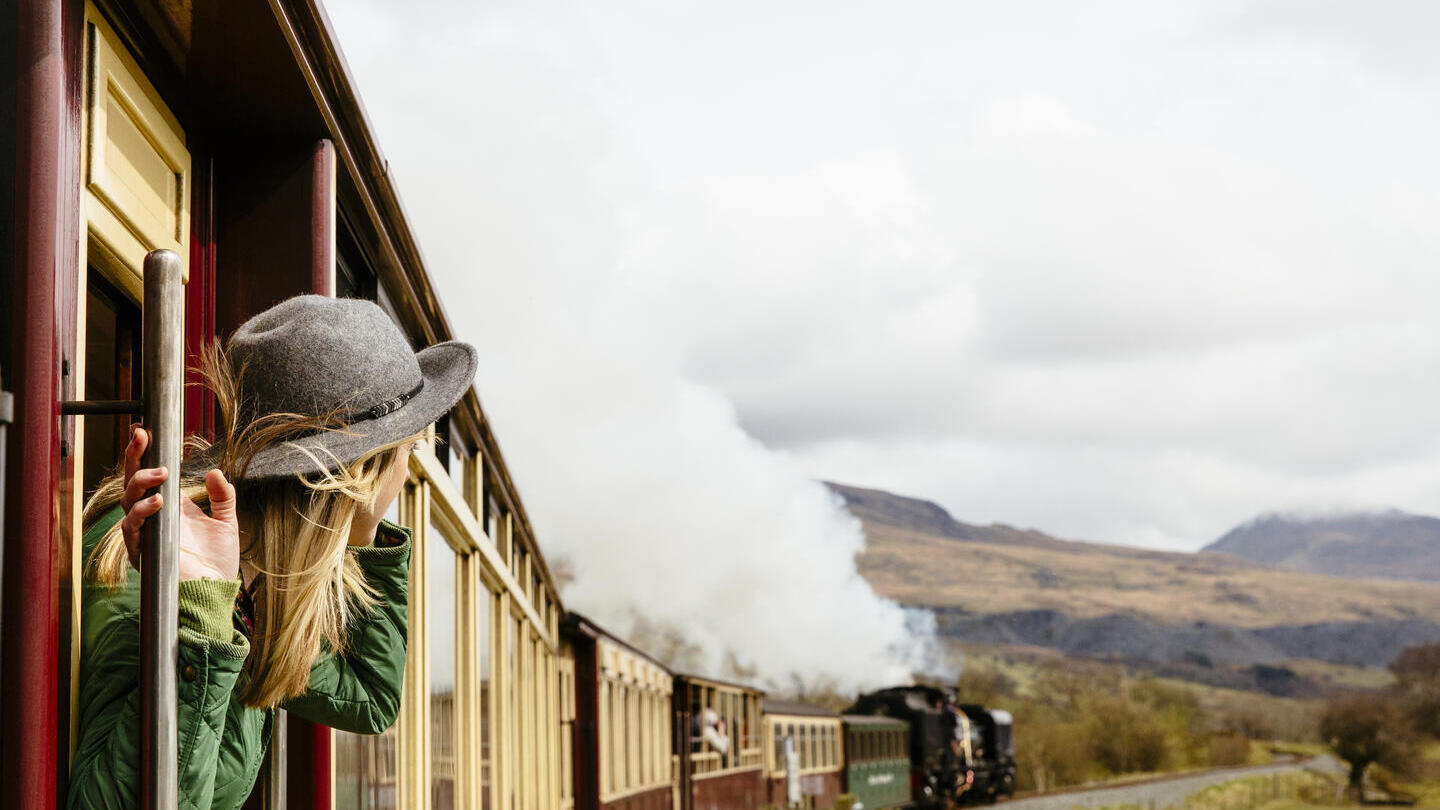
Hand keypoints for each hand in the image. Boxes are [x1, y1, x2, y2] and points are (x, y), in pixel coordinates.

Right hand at [120, 427, 240, 580]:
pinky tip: (157, 502)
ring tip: (162, 474)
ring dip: (141, 484)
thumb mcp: (226, 522)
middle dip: (135, 458)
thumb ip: (223, 497)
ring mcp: (145, 534)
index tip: (147, 432)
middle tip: (142, 437)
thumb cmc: (217, 561)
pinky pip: (133, 528)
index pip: (150, 475)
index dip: (144, 454)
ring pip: (128, 502)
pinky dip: (143, 513)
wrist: (215, 591)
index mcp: (170, 507)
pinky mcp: (143, 552)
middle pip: (132, 482)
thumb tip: (215, 472)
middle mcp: (153, 518)